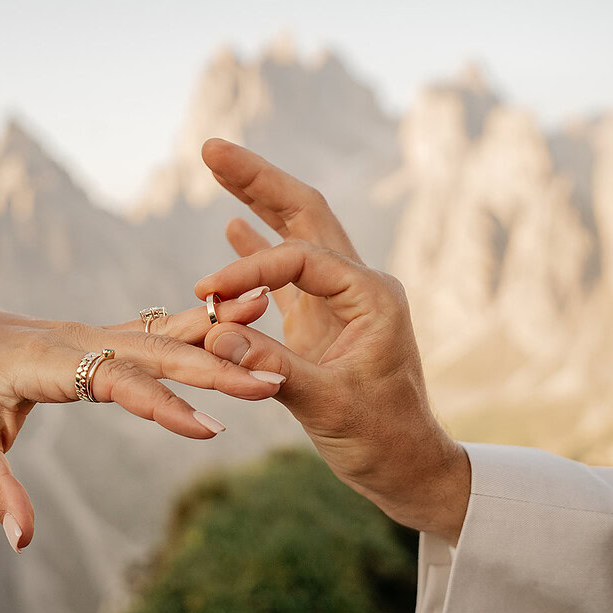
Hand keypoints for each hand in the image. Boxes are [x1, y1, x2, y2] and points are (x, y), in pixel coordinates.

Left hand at [0, 294, 283, 552]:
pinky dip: (198, 325)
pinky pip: (156, 330)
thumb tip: (22, 542)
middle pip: (153, 349)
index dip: (161, 404)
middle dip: (213, 366)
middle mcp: (76, 336)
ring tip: (268, 322)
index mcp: (43, 358)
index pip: (113, 378)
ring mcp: (92, 331)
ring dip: (216, 334)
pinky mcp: (102, 335)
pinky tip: (238, 314)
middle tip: (269, 381)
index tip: (209, 428)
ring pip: (162, 332)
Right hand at [197, 139, 469, 542]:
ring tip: (218, 164)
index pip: (298, 257)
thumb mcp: (326, 406)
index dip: (246, 270)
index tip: (205, 296)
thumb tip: (212, 334)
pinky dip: (257, 247)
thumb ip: (270, 367)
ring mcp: (340, 300)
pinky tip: (232, 224)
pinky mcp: (322, 321)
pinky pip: (285, 274)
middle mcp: (358, 286)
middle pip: (303, 214)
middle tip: (212, 147)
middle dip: (258, 179)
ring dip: (256, 199)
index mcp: (370, 297)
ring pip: (294, 235)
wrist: (407, 466)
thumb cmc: (381, 439)